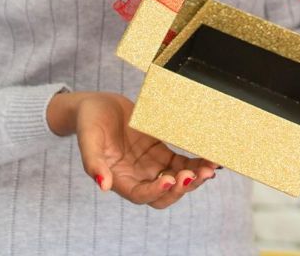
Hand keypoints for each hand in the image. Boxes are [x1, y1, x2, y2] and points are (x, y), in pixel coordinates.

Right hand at [48, 91, 213, 208]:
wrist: (96, 105)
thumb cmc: (89, 121)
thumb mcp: (88, 139)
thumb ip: (93, 162)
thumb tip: (103, 185)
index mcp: (119, 179)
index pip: (141, 195)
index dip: (157, 191)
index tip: (171, 178)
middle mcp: (137, 176)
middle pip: (164, 194)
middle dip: (182, 188)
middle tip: (198, 174)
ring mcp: (151, 165)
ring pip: (177, 180)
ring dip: (194, 177)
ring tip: (211, 167)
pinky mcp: (160, 151)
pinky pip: (181, 162)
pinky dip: (196, 162)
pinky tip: (211, 158)